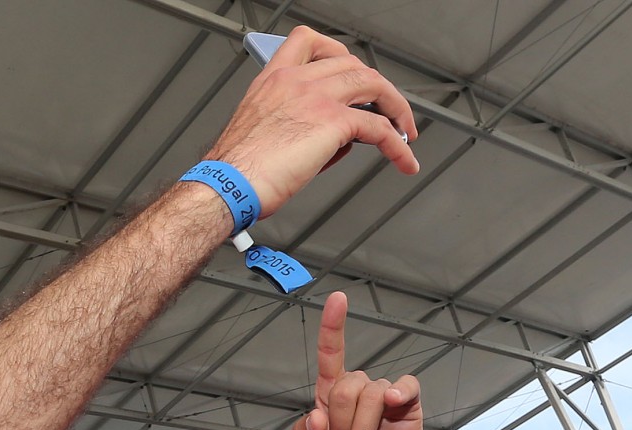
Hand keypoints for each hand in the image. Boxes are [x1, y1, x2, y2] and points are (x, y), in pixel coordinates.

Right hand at [205, 27, 417, 214]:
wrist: (228, 185)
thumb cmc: (237, 169)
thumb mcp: (263, 130)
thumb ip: (301, 123)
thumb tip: (339, 139)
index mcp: (273, 78)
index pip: (309, 42)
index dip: (338, 53)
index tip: (350, 71)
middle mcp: (296, 80)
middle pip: (352, 64)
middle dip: (376, 87)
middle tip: (387, 109)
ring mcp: (316, 97)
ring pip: (373, 86)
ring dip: (396, 108)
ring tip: (403, 131)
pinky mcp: (332, 122)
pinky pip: (379, 128)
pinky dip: (397, 145)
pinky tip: (403, 159)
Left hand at [294, 293, 423, 429]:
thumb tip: (315, 417)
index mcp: (333, 391)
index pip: (331, 352)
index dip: (333, 325)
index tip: (338, 298)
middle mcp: (358, 385)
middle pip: (344, 390)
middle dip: (341, 428)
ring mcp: (384, 390)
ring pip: (369, 398)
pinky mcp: (406, 400)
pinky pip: (404, 386)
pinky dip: (399, 392)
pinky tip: (393, 400)